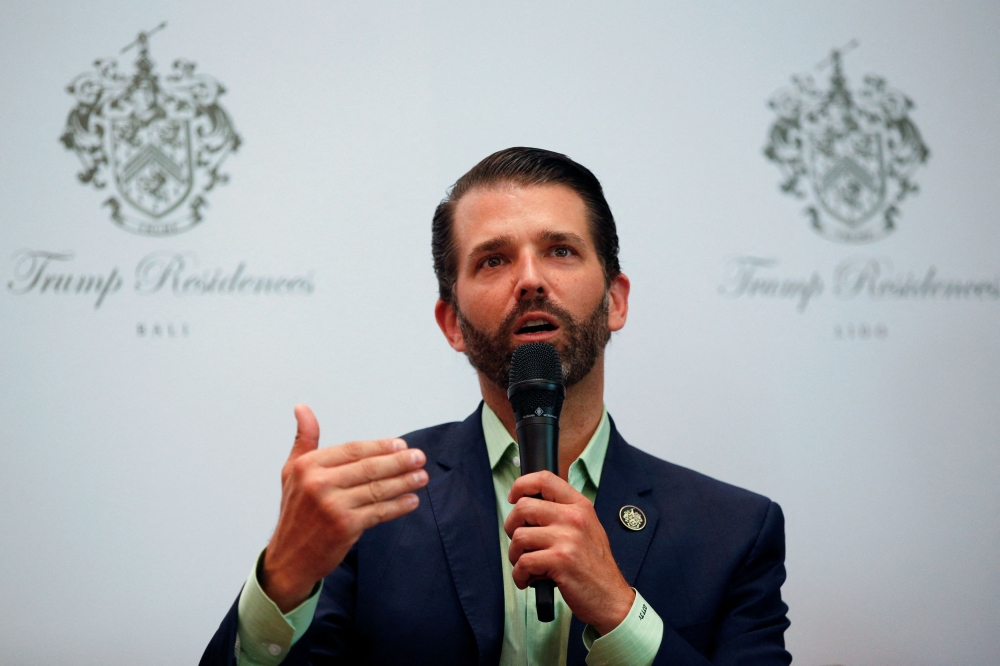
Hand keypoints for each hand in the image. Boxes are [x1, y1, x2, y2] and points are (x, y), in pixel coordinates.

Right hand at [261, 405, 428, 611]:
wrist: (289, 558)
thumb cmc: (296, 512)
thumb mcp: (292, 471)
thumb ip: (304, 439)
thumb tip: (302, 408)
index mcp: (307, 466)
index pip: (352, 450)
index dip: (379, 447)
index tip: (400, 445)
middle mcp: (318, 484)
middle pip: (368, 468)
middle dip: (399, 462)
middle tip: (420, 457)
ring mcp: (332, 506)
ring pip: (377, 489)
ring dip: (404, 482)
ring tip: (422, 477)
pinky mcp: (345, 527)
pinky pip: (379, 512)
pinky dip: (398, 506)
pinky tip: (412, 500)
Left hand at [505, 471, 634, 635]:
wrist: (612, 598)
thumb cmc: (594, 566)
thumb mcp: (587, 528)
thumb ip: (562, 513)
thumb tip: (526, 505)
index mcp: (580, 506)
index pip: (544, 479)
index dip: (521, 485)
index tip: (513, 498)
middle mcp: (574, 517)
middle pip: (523, 507)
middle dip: (511, 527)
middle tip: (520, 543)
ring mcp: (567, 538)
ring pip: (519, 537)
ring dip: (515, 556)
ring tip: (527, 566)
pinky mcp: (559, 561)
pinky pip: (523, 562)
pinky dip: (519, 575)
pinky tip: (529, 580)